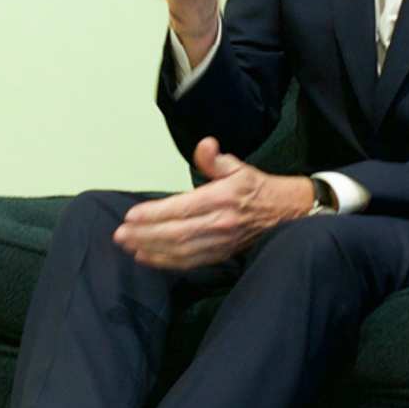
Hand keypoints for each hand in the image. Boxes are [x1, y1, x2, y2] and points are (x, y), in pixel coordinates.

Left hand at [112, 138, 314, 268]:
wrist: (288, 213)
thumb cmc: (258, 189)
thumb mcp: (239, 167)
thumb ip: (216, 160)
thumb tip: (205, 145)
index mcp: (223, 198)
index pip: (182, 208)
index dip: (155, 214)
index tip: (132, 215)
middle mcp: (220, 223)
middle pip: (176, 233)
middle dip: (145, 234)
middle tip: (120, 234)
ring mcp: (221, 242)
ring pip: (180, 250)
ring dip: (151, 249)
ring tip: (128, 245)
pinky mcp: (221, 255)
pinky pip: (189, 262)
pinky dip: (165, 262)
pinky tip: (146, 257)